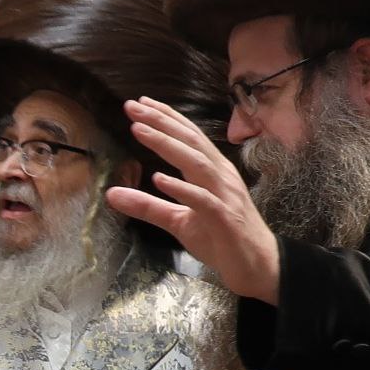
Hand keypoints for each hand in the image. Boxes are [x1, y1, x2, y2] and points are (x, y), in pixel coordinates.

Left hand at [104, 97, 282, 303]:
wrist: (258, 266)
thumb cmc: (221, 238)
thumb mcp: (177, 221)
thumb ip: (147, 206)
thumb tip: (112, 194)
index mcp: (212, 172)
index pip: (189, 137)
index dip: (165, 118)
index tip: (140, 103)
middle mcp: (220, 177)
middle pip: (190, 141)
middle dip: (161, 122)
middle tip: (132, 106)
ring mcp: (224, 196)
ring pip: (196, 163)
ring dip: (167, 145)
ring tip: (139, 130)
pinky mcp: (224, 219)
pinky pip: (202, 200)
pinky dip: (181, 188)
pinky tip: (159, 179)